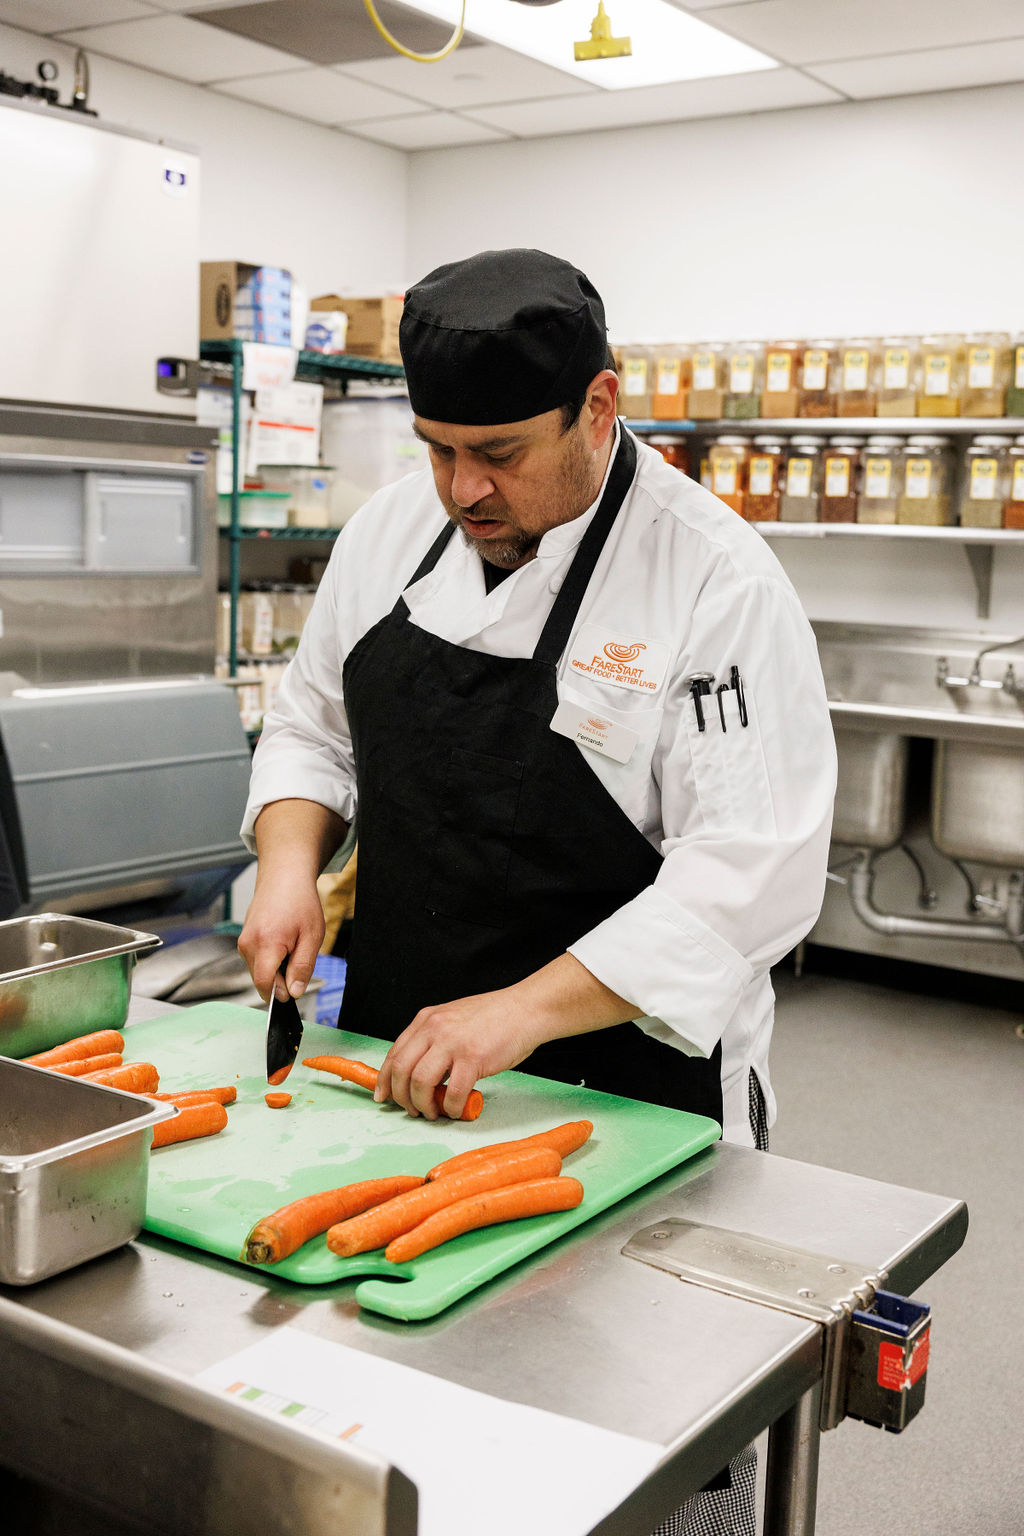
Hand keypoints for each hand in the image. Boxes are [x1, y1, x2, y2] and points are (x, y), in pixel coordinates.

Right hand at [237, 868, 324, 1001]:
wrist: (284, 876)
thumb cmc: (301, 902)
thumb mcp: (312, 937)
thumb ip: (302, 967)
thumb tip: (294, 992)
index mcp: (266, 944)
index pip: (264, 984)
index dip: (279, 993)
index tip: (293, 991)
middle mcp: (248, 944)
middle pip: (261, 980)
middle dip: (280, 979)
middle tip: (298, 957)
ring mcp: (243, 940)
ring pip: (258, 970)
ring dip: (275, 968)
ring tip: (291, 945)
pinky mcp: (243, 938)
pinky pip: (255, 959)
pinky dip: (269, 958)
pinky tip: (282, 941)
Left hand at [375, 987, 541, 1120]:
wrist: (526, 1009)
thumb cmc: (495, 1017)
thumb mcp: (453, 1018)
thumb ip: (434, 1038)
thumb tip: (420, 1070)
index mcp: (426, 1019)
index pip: (394, 1053)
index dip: (384, 1079)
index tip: (383, 1096)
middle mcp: (434, 1028)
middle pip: (401, 1070)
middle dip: (401, 1097)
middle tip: (412, 1110)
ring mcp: (452, 1042)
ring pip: (420, 1083)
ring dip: (423, 1105)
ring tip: (433, 1113)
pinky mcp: (473, 1058)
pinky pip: (452, 1093)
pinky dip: (450, 1107)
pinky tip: (455, 1109)